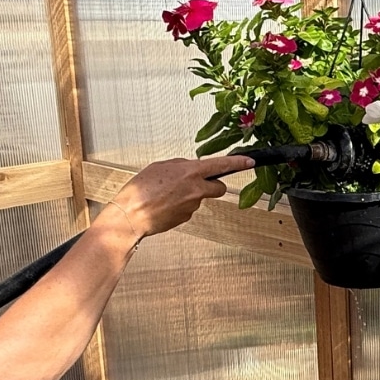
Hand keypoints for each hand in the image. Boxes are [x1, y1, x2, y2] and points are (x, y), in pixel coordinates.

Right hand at [113, 156, 250, 238]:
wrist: (130, 216)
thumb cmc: (139, 190)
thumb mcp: (159, 167)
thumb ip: (179, 165)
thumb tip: (190, 167)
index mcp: (190, 172)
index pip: (221, 164)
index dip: (238, 162)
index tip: (249, 161)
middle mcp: (195, 189)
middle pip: (218, 187)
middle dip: (211, 185)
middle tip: (195, 184)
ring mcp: (192, 206)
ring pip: (199, 198)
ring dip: (189, 196)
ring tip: (166, 195)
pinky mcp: (186, 218)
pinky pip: (188, 209)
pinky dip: (180, 206)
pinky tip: (165, 205)